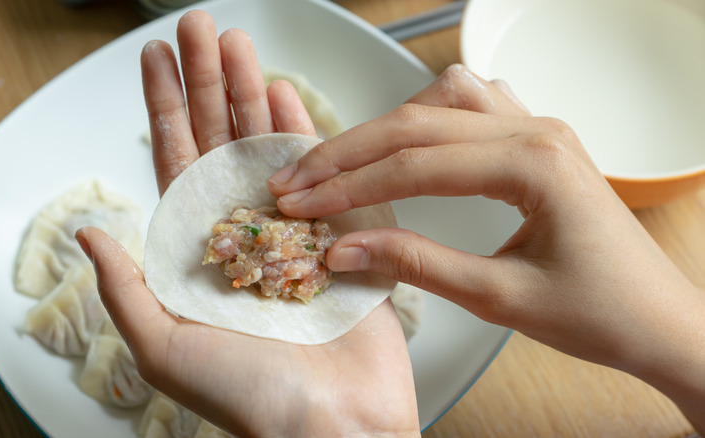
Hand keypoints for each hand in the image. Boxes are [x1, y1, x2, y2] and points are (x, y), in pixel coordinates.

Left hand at [76, 10, 418, 436]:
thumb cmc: (248, 396)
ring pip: (264, 144)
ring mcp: (290, 227)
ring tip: (241, 42)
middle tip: (201, 26)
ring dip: (251, 90)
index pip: (173, 161)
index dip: (163, 106)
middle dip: (207, 79)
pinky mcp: (337, 232)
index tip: (157, 58)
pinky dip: (301, 130)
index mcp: (197, 251)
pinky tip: (286, 93)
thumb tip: (89, 233)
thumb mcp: (163, 345)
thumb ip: (127, 286)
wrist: (333, 423)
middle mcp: (241, 231)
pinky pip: (318, 171)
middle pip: (217, 138)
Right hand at [267, 64, 704, 430]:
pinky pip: (474, 105)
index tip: (302, 201)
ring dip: (386, 127)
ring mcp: (540, 131)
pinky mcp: (538, 143)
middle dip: (350, 152)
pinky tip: (405, 140)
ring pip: (444, 100)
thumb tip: (345, 250)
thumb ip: (416, 265)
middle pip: (419, 122)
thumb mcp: (499, 298)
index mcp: (533, 164)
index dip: (348, 183)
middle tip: (298, 178)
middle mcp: (536, 132)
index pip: (415, 163)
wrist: (659, 323)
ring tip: (340, 160)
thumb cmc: (600, 314)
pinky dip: (427, 117)